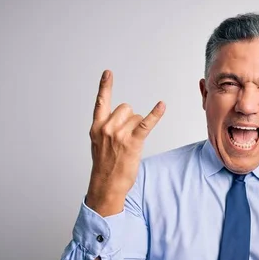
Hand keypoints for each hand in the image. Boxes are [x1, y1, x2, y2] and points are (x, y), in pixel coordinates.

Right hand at [86, 70, 164, 214]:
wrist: (106, 185)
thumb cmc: (104, 167)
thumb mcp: (98, 144)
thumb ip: (105, 129)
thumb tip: (118, 120)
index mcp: (96, 127)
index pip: (101, 102)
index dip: (105, 86)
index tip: (108, 73)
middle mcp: (106, 128)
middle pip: (126, 108)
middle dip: (130, 119)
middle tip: (126, 137)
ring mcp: (119, 135)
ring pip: (136, 117)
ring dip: (138, 127)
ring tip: (131, 144)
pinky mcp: (132, 142)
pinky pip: (146, 123)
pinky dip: (155, 114)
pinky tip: (162, 105)